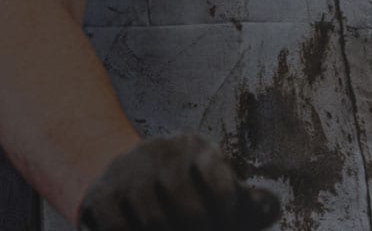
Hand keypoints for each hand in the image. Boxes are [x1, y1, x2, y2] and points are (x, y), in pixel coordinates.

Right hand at [78, 132, 279, 230]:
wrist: (125, 174)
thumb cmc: (188, 188)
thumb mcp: (219, 186)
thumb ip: (249, 202)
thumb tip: (271, 208)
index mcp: (198, 148)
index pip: (221, 182)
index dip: (228, 212)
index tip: (226, 223)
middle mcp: (162, 152)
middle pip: (187, 208)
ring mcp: (128, 171)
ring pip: (153, 221)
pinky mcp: (100, 193)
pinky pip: (117, 228)